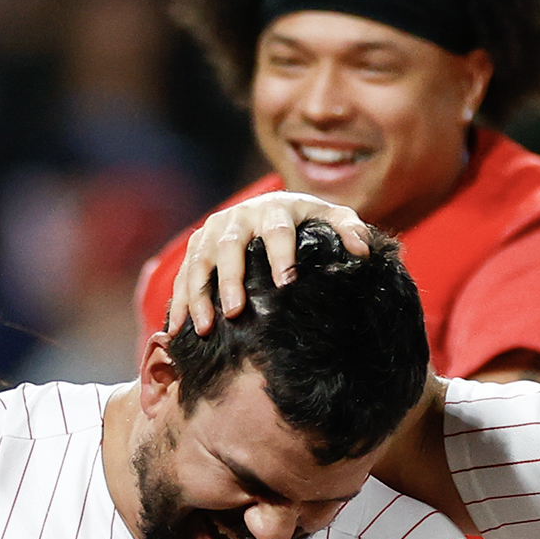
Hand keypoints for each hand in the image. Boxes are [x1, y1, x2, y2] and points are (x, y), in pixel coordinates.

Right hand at [168, 192, 370, 337]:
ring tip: (203, 327)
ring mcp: (213, 231)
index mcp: (275, 209)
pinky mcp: (197, 246)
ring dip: (198, 295)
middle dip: (230, 280)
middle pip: (230, 247)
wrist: (271, 208)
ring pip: (200, 262)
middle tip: (234, 312)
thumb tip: (363, 251)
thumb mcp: (331, 218)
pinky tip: (176, 330)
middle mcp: (239, 217)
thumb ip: (349, 229)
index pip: (277, 231)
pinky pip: (183, 275)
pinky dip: (179, 302)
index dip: (281, 255)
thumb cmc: (306, 221)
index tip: (286, 284)